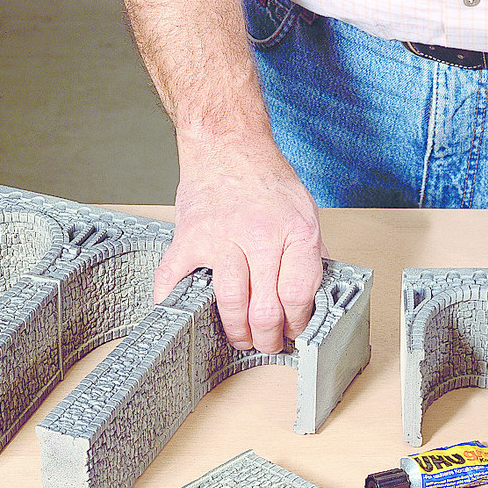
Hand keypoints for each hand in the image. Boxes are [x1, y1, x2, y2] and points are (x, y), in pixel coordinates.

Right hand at [153, 139, 325, 353]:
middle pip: (266, 307)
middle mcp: (259, 235)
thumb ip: (310, 253)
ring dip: (237, 331)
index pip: (299, 295)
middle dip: (269, 337)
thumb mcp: (305, 211)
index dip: (297, 322)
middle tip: (268, 343)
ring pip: (230, 302)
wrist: (227, 144)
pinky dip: (173, 303)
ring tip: (241, 338)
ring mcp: (221, 237)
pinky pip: (175, 279)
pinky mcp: (189, 238)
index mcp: (295, 232)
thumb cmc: (265, 178)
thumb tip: (315, 294)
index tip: (294, 330)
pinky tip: (183, 317)